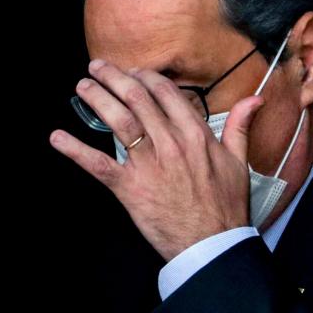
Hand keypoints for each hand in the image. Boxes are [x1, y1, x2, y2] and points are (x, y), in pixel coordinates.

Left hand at [50, 59, 264, 260]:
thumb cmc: (225, 206)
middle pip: (137, 99)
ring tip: (82, 86)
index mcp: (195, 135)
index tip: (132, 71)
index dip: (144, 77)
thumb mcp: (239, 163)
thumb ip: (240, 127)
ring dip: (97, 99)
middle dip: (113, 77)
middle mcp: (170, 143)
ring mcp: (148, 165)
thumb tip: (254, 99)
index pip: (165, 93)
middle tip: (97, 66)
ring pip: (118, 121)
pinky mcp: (130, 187)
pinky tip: (57, 137)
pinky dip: (75, 150)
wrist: (212, 245)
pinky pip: (98, 164)